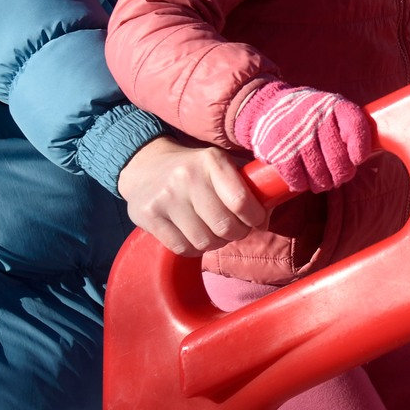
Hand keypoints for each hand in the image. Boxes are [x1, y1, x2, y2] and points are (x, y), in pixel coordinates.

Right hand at [118, 136, 266, 256]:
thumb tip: (266, 220)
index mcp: (211, 161)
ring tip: (214, 232)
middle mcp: (187, 177)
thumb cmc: (193, 169)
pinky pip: (182, 248)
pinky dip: (194, 248)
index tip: (256, 220)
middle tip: (235, 229)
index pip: (241, 201)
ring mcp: (165, 198)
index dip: (255, 218)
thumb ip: (245, 187)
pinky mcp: (149, 216)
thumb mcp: (219, 165)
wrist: (144, 166)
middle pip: (224, 226)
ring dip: (215, 243)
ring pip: (204, 241)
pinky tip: (193, 236)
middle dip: (237, 233)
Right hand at [231, 81, 376, 193]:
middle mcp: (316, 119)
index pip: (356, 128)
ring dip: (322, 183)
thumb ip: (349, 127)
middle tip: (338, 176)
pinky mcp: (279, 151)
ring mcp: (297, 136)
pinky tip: (302, 179)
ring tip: (321, 180)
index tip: (357, 159)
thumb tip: (361, 158)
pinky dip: (302, 184)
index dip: (361, 149)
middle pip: (339, 161)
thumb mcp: (331, 109)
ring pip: (319, 175)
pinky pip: (298, 179)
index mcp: (334, 106)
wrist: (268, 106)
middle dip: (341, 175)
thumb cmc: (309, 115)